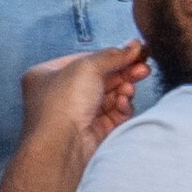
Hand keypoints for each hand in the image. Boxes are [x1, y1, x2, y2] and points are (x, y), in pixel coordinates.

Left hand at [22, 42, 148, 158]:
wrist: (63, 145)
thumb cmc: (62, 104)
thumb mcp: (87, 67)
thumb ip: (112, 55)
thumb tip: (133, 45)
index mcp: (47, 75)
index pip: (84, 60)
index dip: (110, 56)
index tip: (135, 51)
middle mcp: (59, 95)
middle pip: (100, 78)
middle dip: (123, 72)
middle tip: (144, 67)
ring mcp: (76, 114)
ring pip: (109, 96)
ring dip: (124, 89)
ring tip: (130, 88)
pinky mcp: (93, 131)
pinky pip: (113, 114)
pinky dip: (121, 107)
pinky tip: (123, 103)